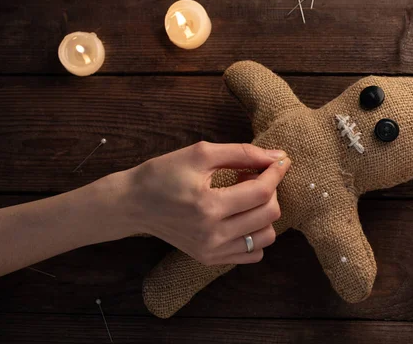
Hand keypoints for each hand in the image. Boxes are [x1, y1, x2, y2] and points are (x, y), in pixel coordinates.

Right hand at [122, 141, 289, 265]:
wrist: (133, 204)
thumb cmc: (163, 174)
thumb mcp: (201, 153)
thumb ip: (242, 153)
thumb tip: (277, 156)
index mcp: (208, 206)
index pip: (261, 192)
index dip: (275, 172)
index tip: (280, 160)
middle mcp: (212, 235)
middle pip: (269, 214)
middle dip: (270, 190)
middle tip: (251, 176)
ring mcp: (212, 251)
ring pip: (266, 236)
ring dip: (265, 213)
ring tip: (245, 198)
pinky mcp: (210, 259)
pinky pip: (253, 254)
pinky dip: (256, 234)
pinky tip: (242, 217)